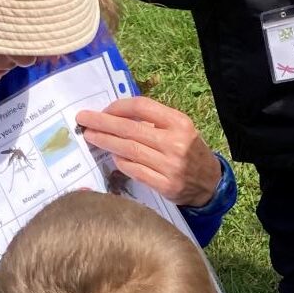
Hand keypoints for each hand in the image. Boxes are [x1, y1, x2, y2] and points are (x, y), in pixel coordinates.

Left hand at [76, 98, 223, 206]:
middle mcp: (175, 142)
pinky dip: (121, 162)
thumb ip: (153, 121)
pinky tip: (111, 156)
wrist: (210, 182)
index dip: (118, 107)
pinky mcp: (165, 185)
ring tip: (90, 136)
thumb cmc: (189, 150)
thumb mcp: (179, 128)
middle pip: (130, 129)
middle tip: (83, 120)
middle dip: (103, 123)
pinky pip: (135, 171)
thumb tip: (116, 116)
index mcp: (179, 122)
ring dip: (106, 142)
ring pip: (129, 150)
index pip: (142, 107)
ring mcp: (170, 166)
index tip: (103, 110)